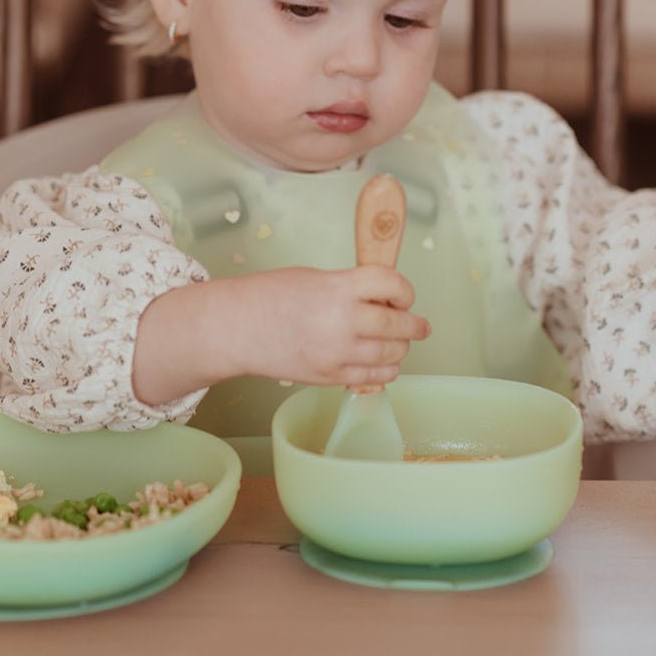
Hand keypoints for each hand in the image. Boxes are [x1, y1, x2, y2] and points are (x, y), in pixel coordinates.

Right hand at [132, 265, 429, 403]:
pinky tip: (385, 363)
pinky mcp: (330, 377)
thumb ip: (350, 288)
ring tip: (400, 343)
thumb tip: (383, 301)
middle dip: (414, 325)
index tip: (404, 295)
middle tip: (419, 325)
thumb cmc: (270, 295)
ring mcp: (337, 354)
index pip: (392, 285)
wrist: (236, 328)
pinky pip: (373, 377)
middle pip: (398, 324)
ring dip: (401, 348)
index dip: (404, 290)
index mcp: (338, 288)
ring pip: (391, 355)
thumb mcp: (315, 278)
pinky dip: (386, 370)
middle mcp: (342, 322)